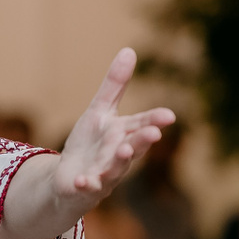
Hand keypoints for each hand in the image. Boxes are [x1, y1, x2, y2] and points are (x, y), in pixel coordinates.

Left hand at [51, 48, 174, 209]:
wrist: (69, 179)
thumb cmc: (90, 144)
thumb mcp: (99, 111)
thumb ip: (115, 85)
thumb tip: (129, 50)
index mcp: (123, 134)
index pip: (142, 125)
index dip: (154, 120)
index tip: (168, 116)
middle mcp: (118, 155)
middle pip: (133, 147)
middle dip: (142, 141)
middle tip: (153, 133)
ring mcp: (104, 174)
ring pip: (116, 168)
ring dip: (120, 160)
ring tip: (123, 151)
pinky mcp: (85, 188)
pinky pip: (87, 188)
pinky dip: (86, 184)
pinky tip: (83, 181)